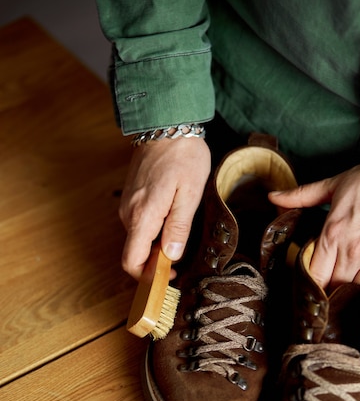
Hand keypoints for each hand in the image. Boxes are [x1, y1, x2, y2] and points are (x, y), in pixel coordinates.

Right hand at [119, 137, 210, 278]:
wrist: (165, 123)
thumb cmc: (183, 156)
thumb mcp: (190, 193)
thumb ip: (179, 226)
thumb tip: (171, 255)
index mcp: (143, 216)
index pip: (131, 261)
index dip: (147, 277)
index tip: (169, 277)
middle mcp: (129, 213)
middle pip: (135, 252)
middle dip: (155, 262)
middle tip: (182, 259)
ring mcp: (127, 205)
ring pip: (138, 239)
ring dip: (155, 246)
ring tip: (179, 236)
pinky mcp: (131, 197)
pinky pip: (138, 224)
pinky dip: (152, 231)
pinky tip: (170, 220)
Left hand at [269, 152, 359, 288]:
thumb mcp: (333, 185)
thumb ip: (301, 196)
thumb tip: (273, 197)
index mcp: (332, 234)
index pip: (315, 276)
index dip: (311, 284)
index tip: (311, 284)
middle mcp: (353, 251)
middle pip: (335, 287)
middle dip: (331, 286)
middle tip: (331, 283)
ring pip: (358, 290)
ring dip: (353, 287)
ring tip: (352, 278)